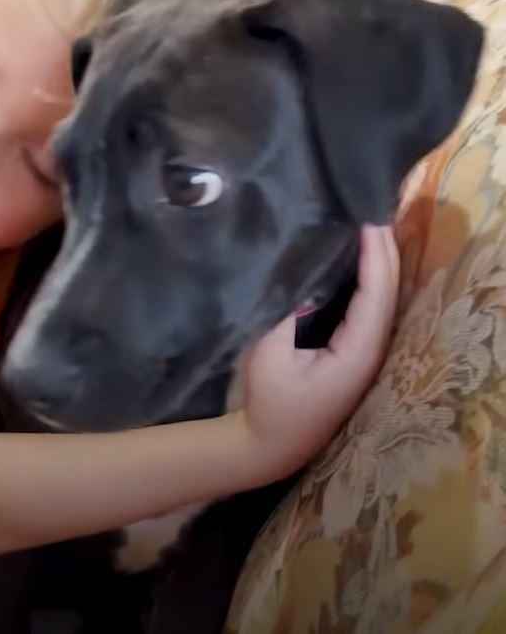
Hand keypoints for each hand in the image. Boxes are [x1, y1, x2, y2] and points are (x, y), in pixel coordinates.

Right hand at [241, 225, 398, 473]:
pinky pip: (372, 310)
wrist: (272, 444)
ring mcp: (366, 356)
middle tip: (375, 213)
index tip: (368, 222)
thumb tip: (310, 285)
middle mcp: (370, 353)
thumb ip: (288, 317)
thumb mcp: (269, 356)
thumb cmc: (268, 402)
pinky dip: (372, 281)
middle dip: (384, 252)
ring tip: (374, 229)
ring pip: (385, 302)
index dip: (375, 257)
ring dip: (382, 264)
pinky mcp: (355, 355)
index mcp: (355, 354)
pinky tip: (365, 263)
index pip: (375, 296)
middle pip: (389, 295)